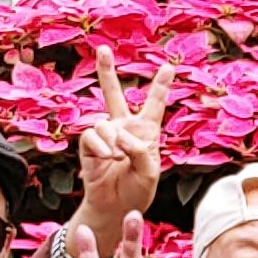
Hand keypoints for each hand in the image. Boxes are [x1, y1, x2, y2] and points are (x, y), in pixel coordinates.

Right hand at [70, 46, 170, 251]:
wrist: (116, 209)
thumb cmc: (137, 192)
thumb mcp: (150, 173)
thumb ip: (141, 151)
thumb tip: (121, 136)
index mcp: (146, 133)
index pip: (153, 106)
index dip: (160, 87)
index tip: (169, 66)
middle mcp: (124, 129)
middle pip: (114, 95)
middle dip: (106, 72)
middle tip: (102, 49)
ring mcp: (105, 136)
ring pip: (105, 122)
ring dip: (114, 140)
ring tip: (119, 158)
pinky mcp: (89, 146)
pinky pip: (92, 136)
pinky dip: (102, 146)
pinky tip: (109, 158)